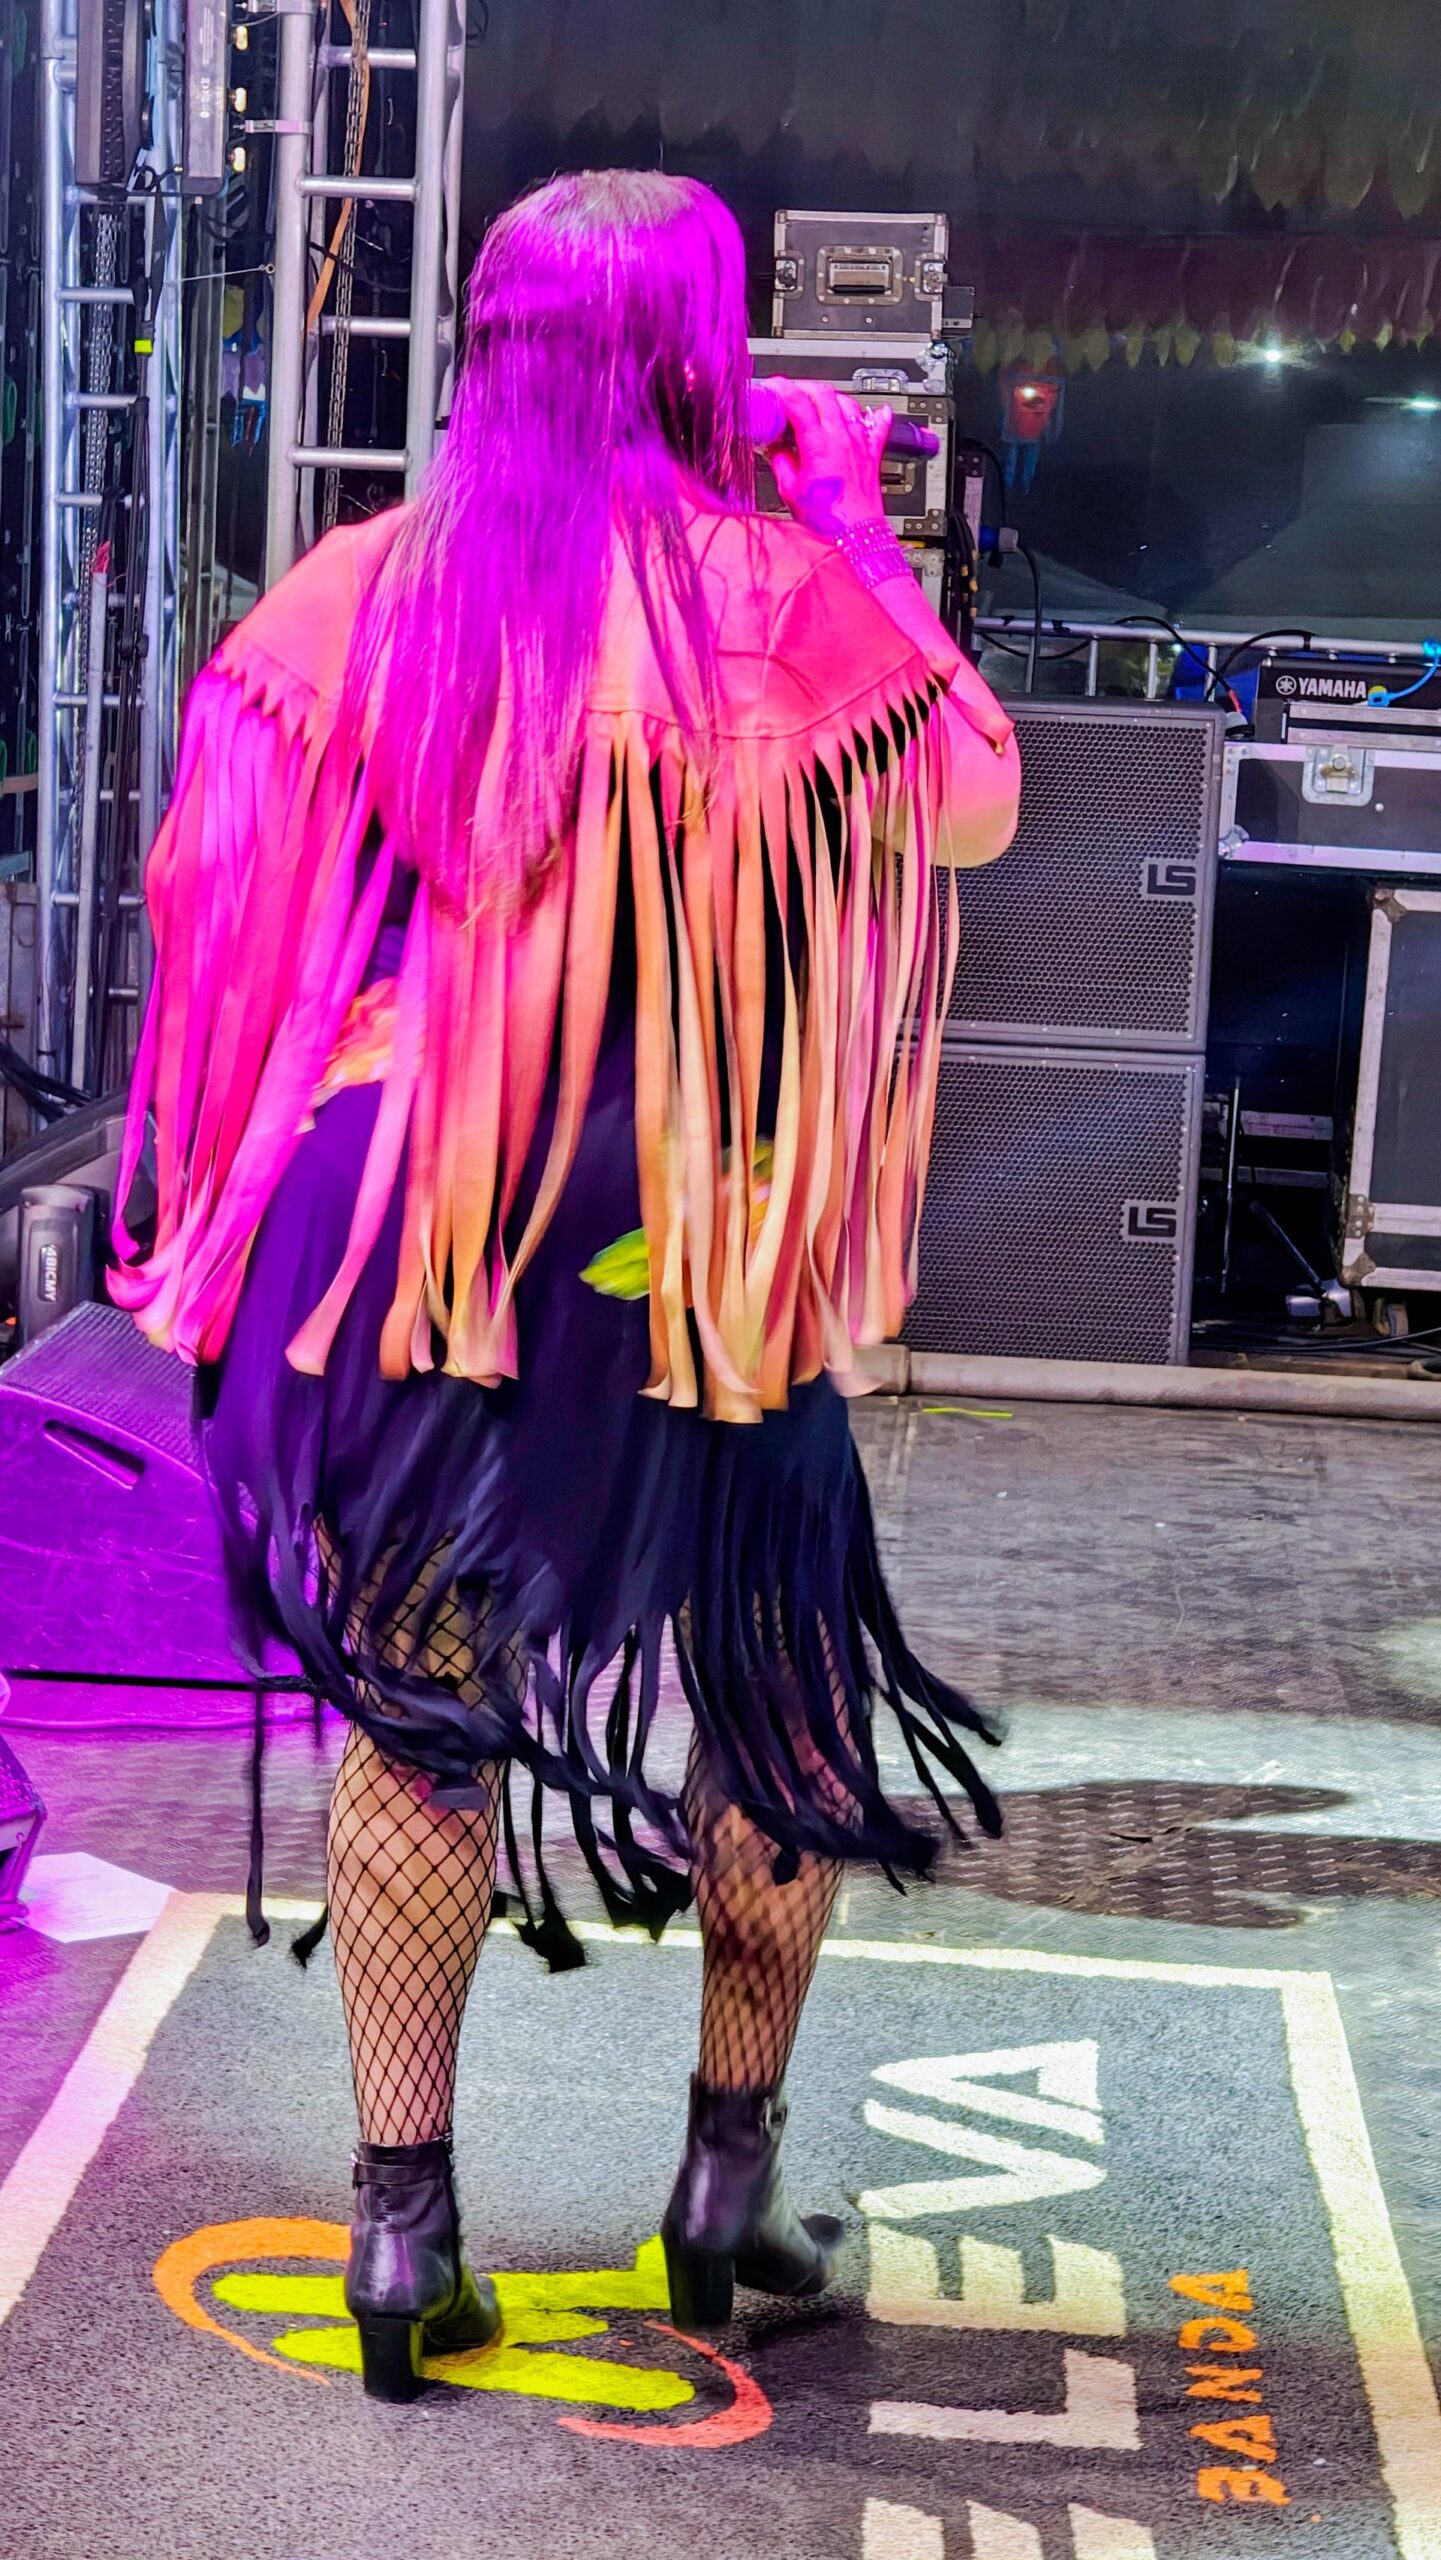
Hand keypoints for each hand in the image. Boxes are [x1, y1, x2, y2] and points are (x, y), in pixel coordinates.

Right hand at [760, 377, 892, 540]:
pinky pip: (877, 426)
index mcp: (818, 443)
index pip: (798, 400)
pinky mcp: (871, 454)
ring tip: (818, 403)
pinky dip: (874, 415)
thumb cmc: (827, 521)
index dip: (781, 388)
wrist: (856, 537)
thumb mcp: (790, 491)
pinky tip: (875, 411)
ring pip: (847, 402)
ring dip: (830, 398)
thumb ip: (780, 461)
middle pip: (823, 393)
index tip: (772, 387)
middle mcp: (841, 437)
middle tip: (790, 394)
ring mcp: (859, 443)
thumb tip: (775, 448)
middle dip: (803, 387)